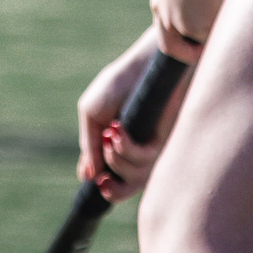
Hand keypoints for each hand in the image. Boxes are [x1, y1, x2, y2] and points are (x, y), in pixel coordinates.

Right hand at [77, 29, 191, 203]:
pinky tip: (116, 130)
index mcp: (116, 145)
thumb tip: (87, 176)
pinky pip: (147, 160)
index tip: (93, 181)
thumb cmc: (120, 83)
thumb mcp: (93, 113)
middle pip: (127, 187)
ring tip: (109, 136)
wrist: (148, 63)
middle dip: (114, 189)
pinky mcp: (165, 141)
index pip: (112, 177)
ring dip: (116, 161)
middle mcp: (135, 150)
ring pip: (135, 177)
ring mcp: (150, 147)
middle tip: (103, 180)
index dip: (104, 187)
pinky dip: (127, 149)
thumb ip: (89, 145)